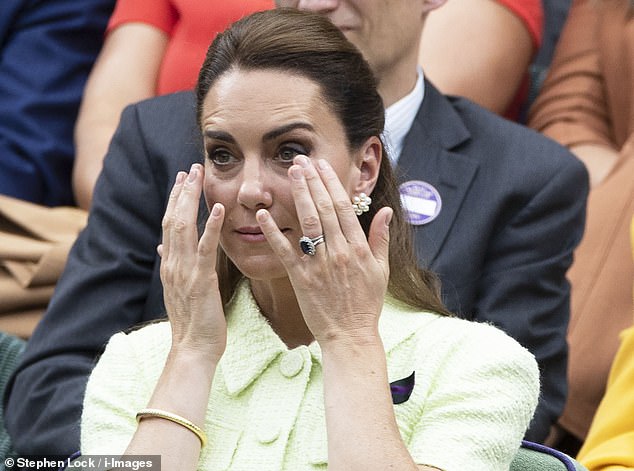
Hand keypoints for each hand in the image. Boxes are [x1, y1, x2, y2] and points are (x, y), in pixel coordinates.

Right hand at [159, 164, 226, 359]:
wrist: (191, 349)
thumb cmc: (191, 322)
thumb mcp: (178, 290)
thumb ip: (171, 266)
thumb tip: (162, 248)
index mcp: (169, 265)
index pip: (169, 225)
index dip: (174, 200)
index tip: (181, 180)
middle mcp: (172, 264)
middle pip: (173, 219)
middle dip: (182, 192)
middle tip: (191, 168)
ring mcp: (185, 271)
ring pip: (184, 227)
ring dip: (191, 199)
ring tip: (198, 176)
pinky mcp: (201, 280)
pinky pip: (206, 249)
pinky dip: (211, 227)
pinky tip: (219, 208)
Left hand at [256, 156, 392, 346]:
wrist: (350, 336)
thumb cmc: (366, 304)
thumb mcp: (381, 271)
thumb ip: (381, 239)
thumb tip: (386, 211)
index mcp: (359, 248)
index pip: (344, 207)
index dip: (332, 183)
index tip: (322, 165)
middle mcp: (340, 252)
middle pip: (325, 209)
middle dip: (313, 181)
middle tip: (301, 160)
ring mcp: (320, 264)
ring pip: (308, 223)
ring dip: (298, 196)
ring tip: (291, 173)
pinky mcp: (301, 278)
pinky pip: (285, 251)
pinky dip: (274, 232)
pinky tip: (262, 214)